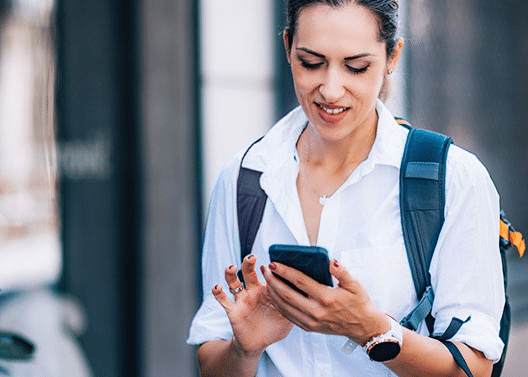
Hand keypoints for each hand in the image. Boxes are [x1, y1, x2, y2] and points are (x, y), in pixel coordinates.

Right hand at [212, 255, 293, 355]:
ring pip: (233, 282)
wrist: (259, 343)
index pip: (267, 274)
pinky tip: (217, 287)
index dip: (269, 268)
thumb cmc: (275, 327)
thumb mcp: (288, 316)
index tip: (273, 263)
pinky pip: (223, 300)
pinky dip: (218, 292)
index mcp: (267, 289)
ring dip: (230, 273)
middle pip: (248, 271)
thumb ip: (295, 305)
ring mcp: (242, 299)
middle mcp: (253, 290)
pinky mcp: (233, 310)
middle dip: (248, 262)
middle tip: (252, 258)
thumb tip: (308, 295)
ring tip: (231, 268)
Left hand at [262, 258, 388, 345]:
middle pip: (287, 294)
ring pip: (285, 306)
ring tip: (267, 280)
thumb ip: (342, 272)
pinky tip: (274, 295)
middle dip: (273, 280)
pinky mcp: (309, 328)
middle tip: (266, 269)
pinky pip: (289, 316)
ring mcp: (311, 321)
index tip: (274, 263)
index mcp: (326, 298)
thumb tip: (330, 261)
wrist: (364, 327)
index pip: (300, 281)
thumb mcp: (355, 284)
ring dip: (273, 292)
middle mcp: (316, 311)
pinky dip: (279, 305)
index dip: (285, 271)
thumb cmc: (359, 303)